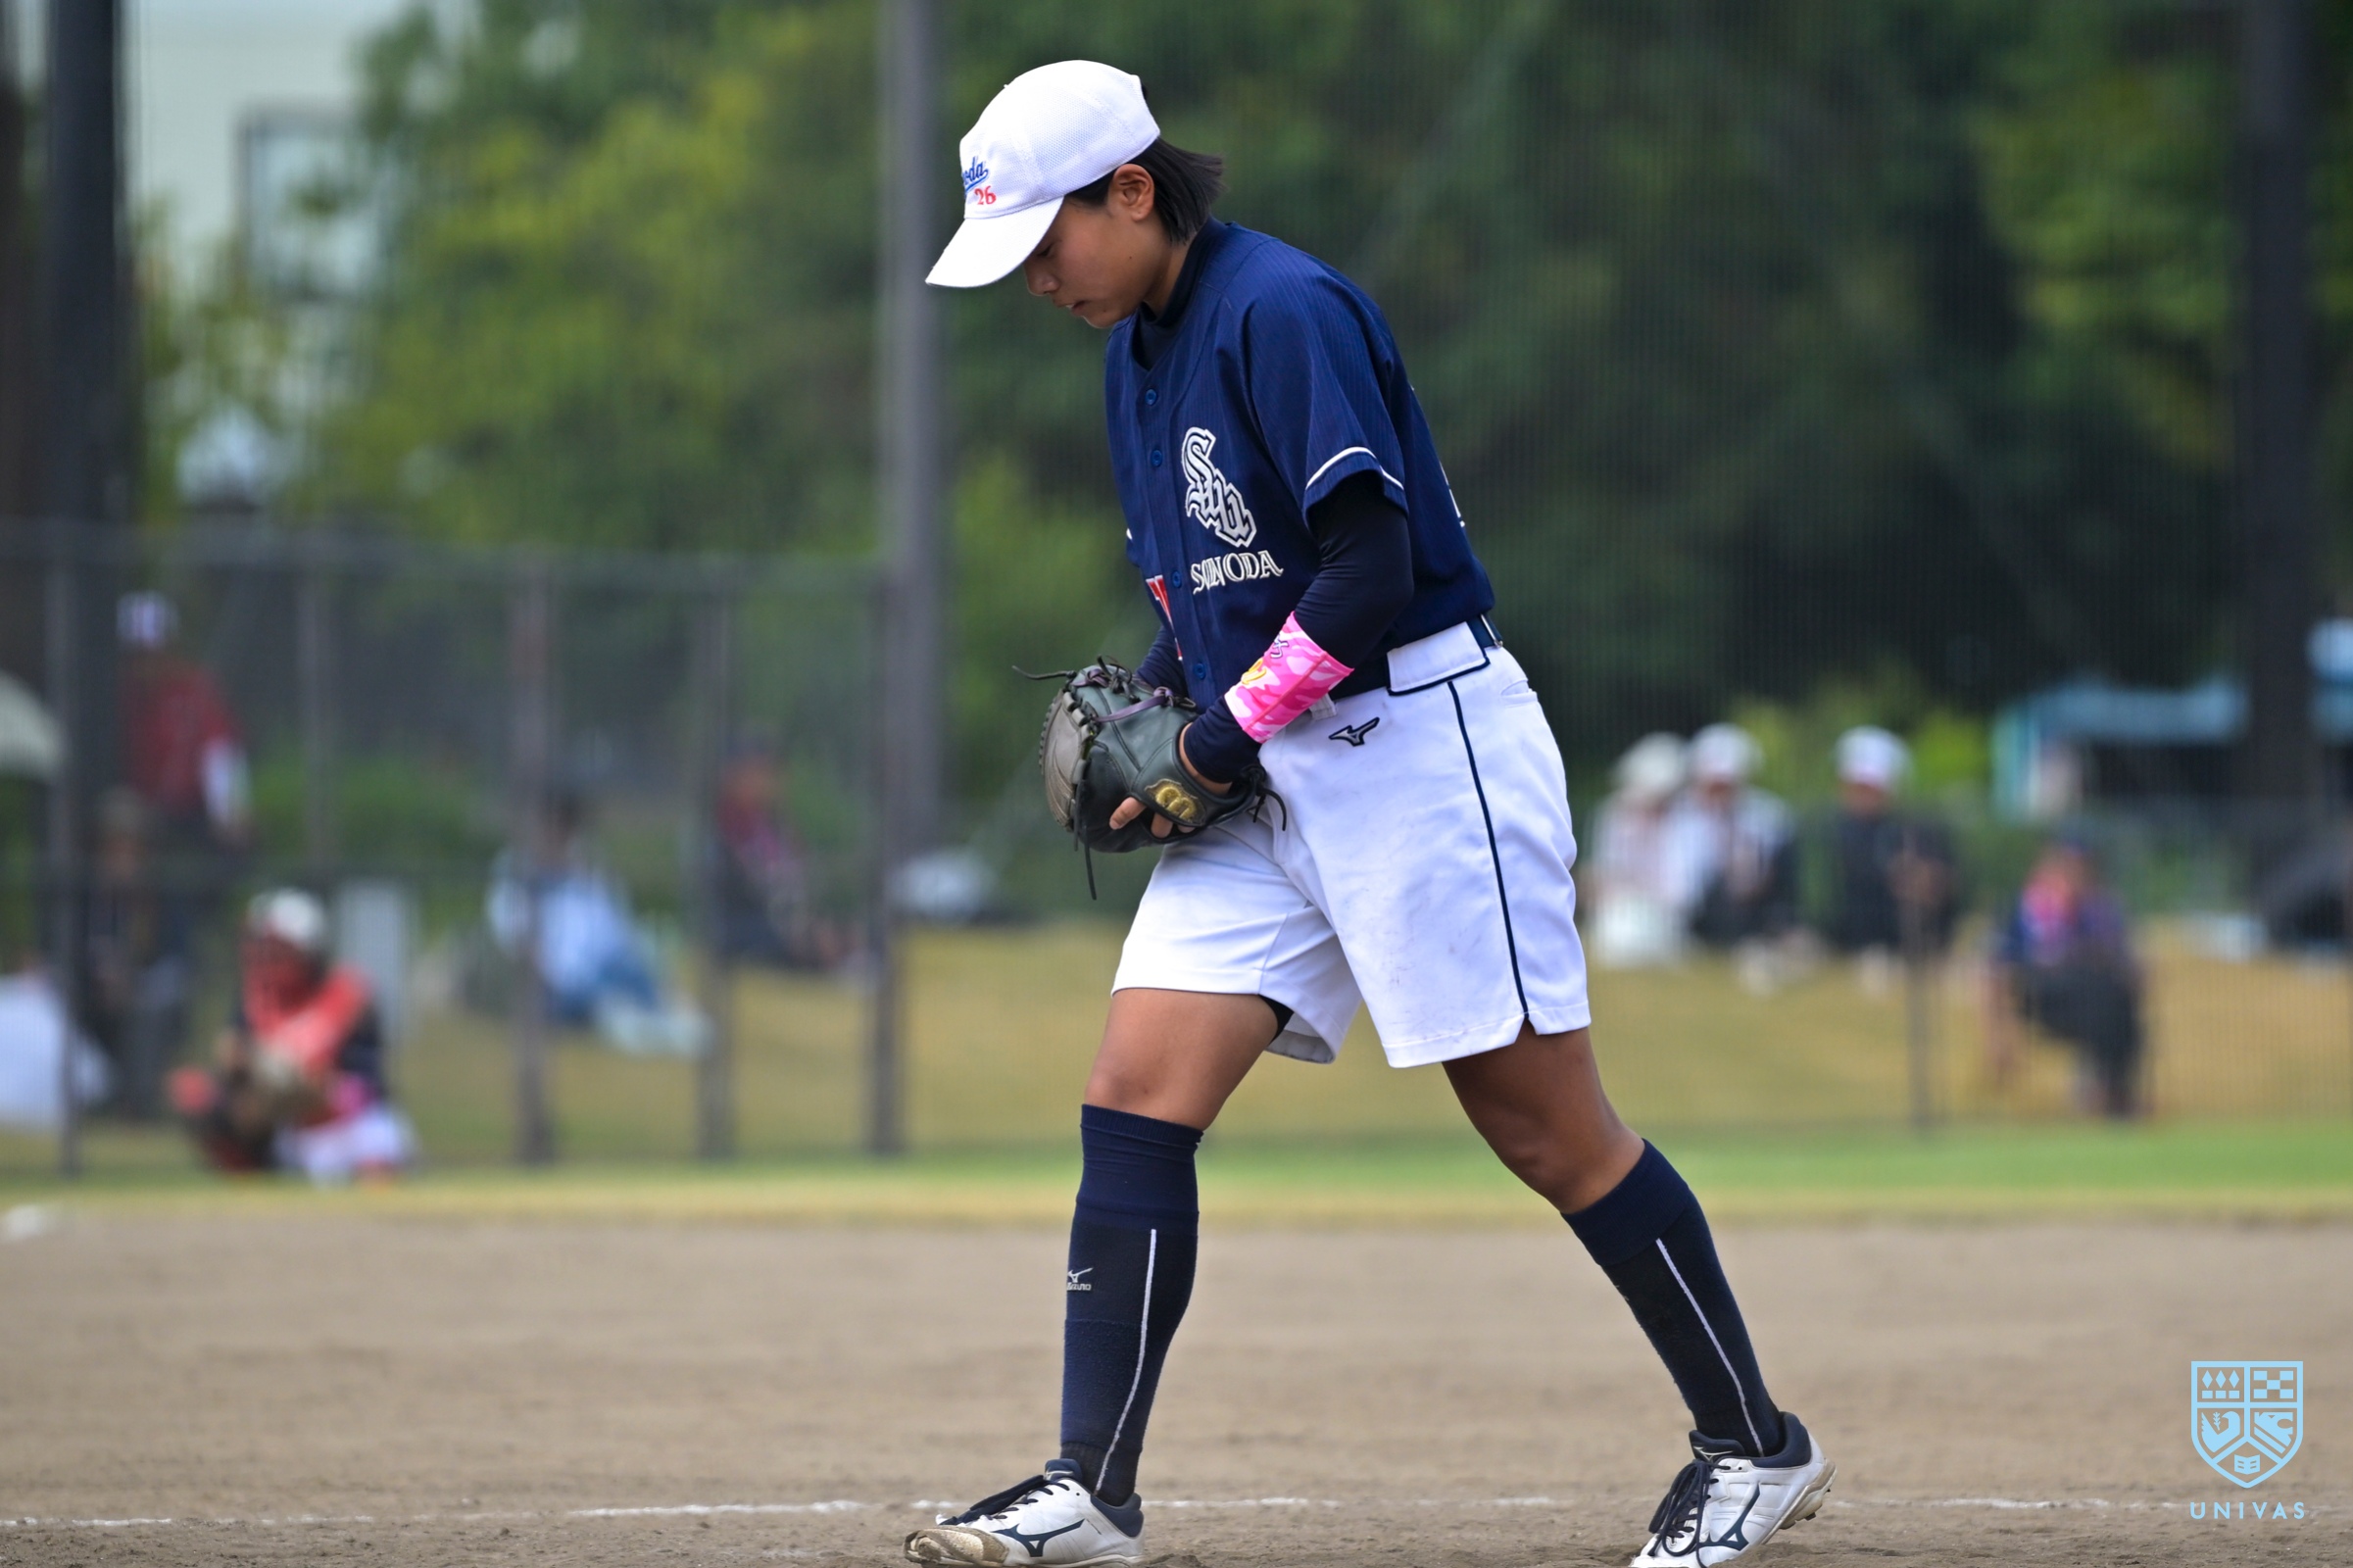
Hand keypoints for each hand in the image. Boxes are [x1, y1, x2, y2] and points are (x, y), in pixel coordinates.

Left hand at [1108, 723, 1230, 838]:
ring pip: (1179, 827)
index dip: (1121, 818)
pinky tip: (1196, 814)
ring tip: (1181, 821)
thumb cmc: (1177, 746)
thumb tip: (1133, 739)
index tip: (1115, 824)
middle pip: (1158, 828)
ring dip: (1179, 824)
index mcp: (1148, 790)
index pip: (1129, 809)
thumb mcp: (1152, 746)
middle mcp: (1163, 805)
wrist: (1205, 753)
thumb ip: (1146, 753)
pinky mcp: (1201, 811)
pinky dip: (1195, 819)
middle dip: (1158, 828)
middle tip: (1159, 825)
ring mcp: (1182, 811)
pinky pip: (1196, 821)